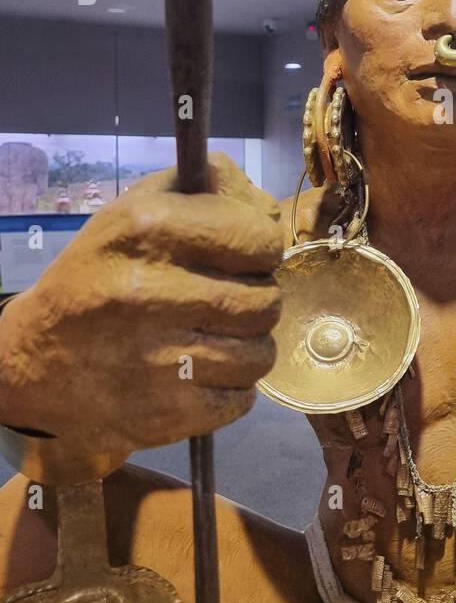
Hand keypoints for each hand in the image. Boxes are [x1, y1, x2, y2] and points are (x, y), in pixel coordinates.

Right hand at [0, 152, 283, 456]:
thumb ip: (208, 191)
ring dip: (247, 347)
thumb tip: (270, 210)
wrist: (38, 361)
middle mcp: (151, 291)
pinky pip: (241, 399)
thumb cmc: (102, 275)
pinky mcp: (164, 411)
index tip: (244, 259)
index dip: (261, 250)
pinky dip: (230, 388)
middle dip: (256, 300)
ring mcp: (159, 358)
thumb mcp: (137, 210)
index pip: (259, 240)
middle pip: (266, 301)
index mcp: (148, 229)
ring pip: (260, 353)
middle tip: (227, 302)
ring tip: (213, 338)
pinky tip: (198, 373)